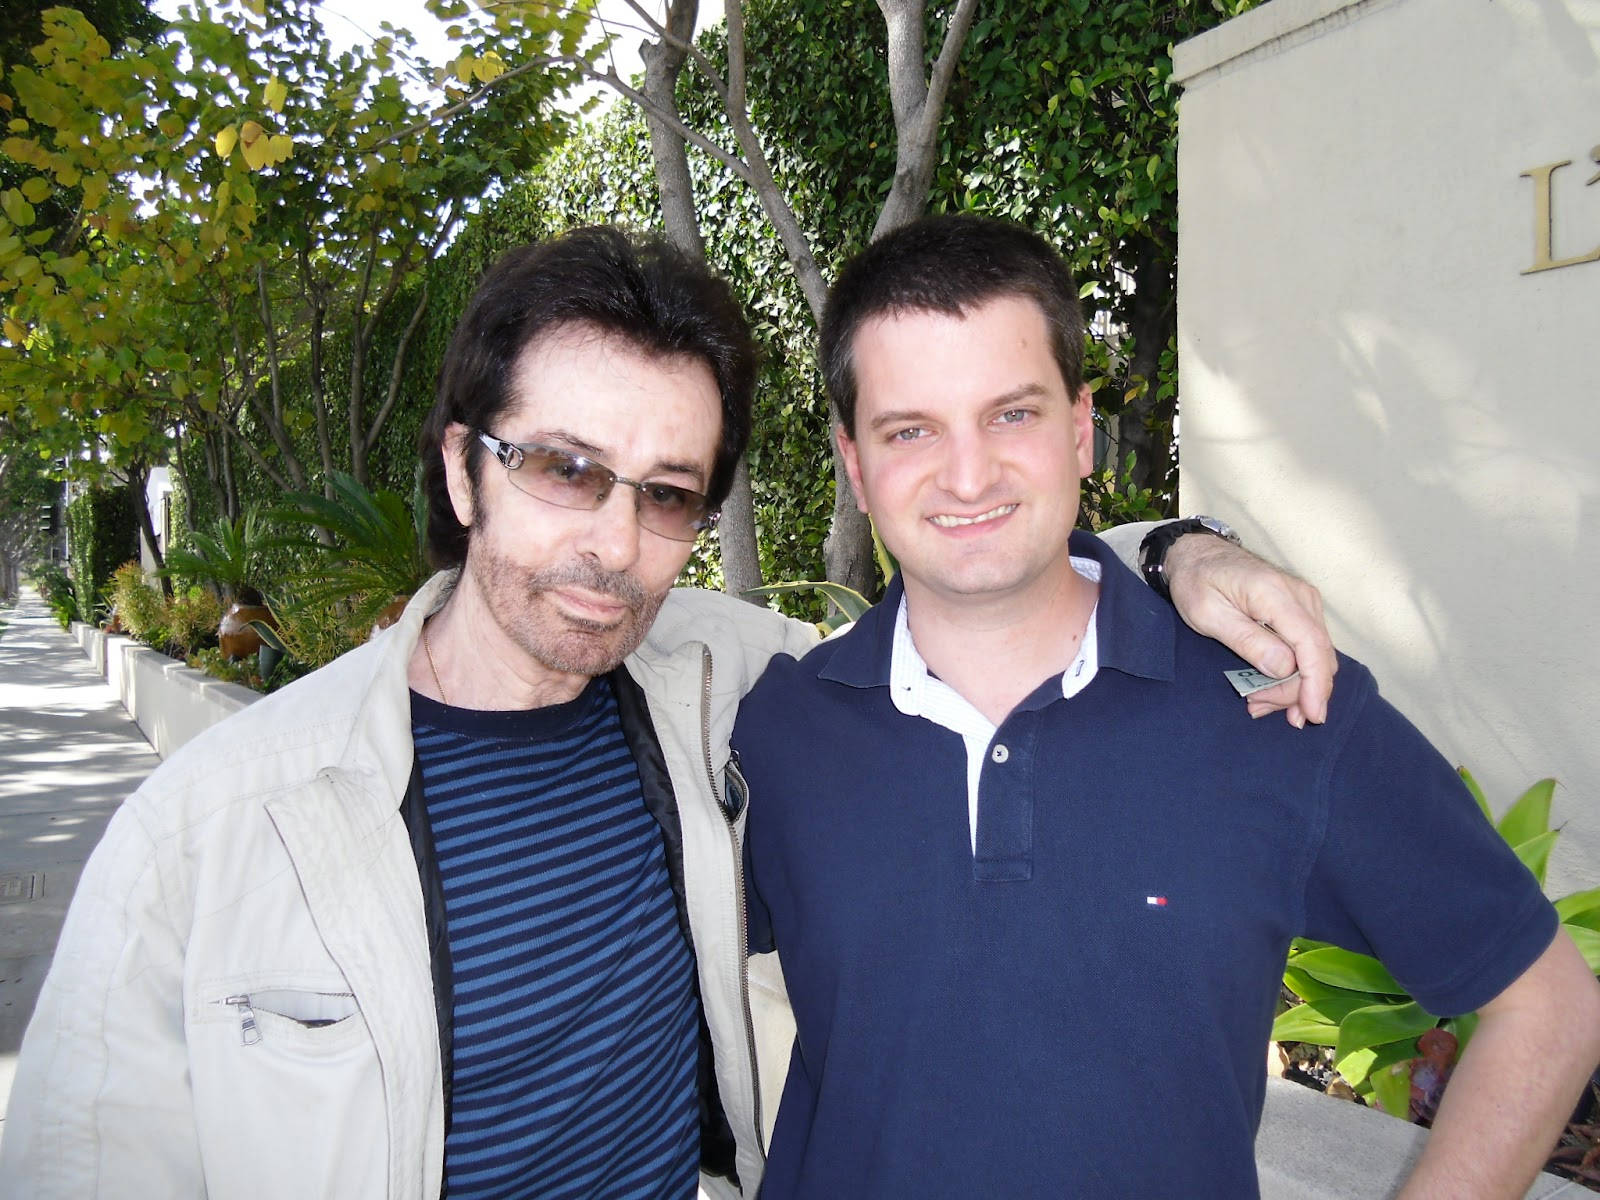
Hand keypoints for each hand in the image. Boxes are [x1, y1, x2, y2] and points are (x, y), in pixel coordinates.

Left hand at [1163, 534, 1335, 727]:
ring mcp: (1304, 600)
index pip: (1310, 644)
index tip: (1311, 714)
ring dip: (1293, 684)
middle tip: (1258, 708)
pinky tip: (1269, 687)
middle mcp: (1299, 595)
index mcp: (1274, 594)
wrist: (1198, 553)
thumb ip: (1247, 640)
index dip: (1315, 683)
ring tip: (1258, 702)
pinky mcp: (1301, 607)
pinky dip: (1294, 670)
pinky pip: (1308, 646)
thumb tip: (1284, 667)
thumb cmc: (1197, 581)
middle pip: (1317, 655)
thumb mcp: (1208, 615)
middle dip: (1296, 691)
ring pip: (1316, 654)